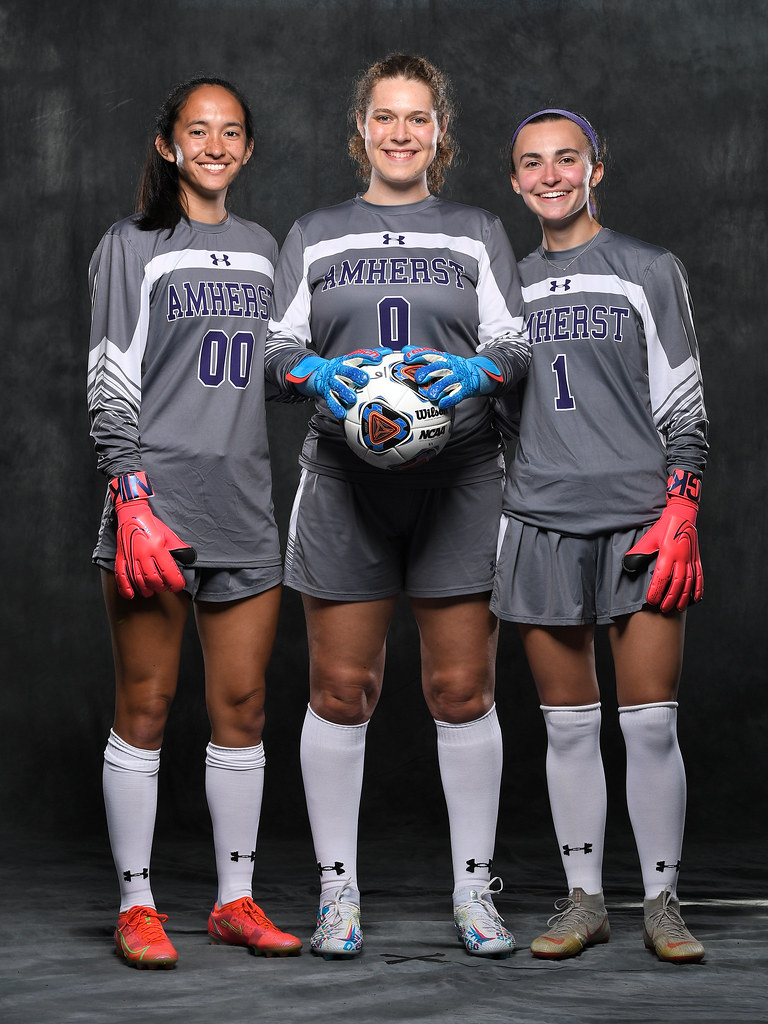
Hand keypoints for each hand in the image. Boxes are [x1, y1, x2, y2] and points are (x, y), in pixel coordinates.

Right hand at [110, 472, 195, 598]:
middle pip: (153, 580)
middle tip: (165, 587)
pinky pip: (121, 576)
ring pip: (138, 581)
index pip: (168, 572)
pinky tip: (131, 595)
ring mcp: (130, 556)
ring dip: (146, 590)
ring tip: (152, 591)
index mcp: (157, 547)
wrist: (132, 514)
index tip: (178, 586)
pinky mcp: (121, 557)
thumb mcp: (168, 534)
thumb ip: (179, 547)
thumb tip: (189, 557)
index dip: (175, 583)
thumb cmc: (151, 524)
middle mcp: (143, 553)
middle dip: (161, 587)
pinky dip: (125, 588)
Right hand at [286, 348, 391, 418]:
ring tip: (353, 399)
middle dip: (354, 374)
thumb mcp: (353, 361)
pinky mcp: (326, 393)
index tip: (378, 358)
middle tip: (365, 379)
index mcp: (347, 360)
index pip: (357, 356)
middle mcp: (338, 370)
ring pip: (337, 386)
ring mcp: (332, 381)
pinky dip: (336, 407)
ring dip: (345, 392)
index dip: (367, 356)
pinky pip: (331, 400)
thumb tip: (389, 351)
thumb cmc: (343, 369)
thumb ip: (369, 357)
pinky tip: (342, 414)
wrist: (319, 375)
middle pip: (346, 370)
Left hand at [401, 347, 503, 408]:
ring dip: (439, 387)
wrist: (476, 374)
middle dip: (428, 372)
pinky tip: (442, 403)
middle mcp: (450, 366)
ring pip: (448, 381)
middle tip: (419, 378)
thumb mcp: (439, 359)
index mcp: (443, 358)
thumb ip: (423, 355)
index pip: (430, 354)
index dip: (419, 355)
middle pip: (439, 367)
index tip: (407, 358)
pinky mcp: (465, 388)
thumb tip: (405, 349)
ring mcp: (458, 377)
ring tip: (431, 395)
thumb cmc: (452, 368)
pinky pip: (457, 394)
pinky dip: (450, 399)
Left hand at [622, 469, 702, 612]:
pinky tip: (695, 599)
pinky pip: (699, 577)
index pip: (661, 576)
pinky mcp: (696, 559)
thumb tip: (627, 566)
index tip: (651, 601)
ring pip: (689, 582)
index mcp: (667, 553)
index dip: (656, 590)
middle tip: (662, 609)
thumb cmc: (663, 528)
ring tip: (677, 608)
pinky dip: (698, 589)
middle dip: (669, 598)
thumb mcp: (648, 539)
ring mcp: (690, 559)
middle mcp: (681, 557)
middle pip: (677, 583)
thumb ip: (638, 553)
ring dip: (683, 597)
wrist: (682, 515)